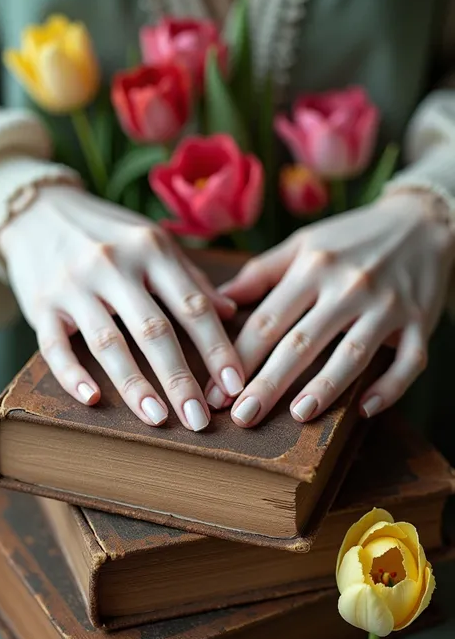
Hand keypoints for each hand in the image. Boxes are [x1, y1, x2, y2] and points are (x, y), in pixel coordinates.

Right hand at [0, 186, 244, 430]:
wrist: (38, 209)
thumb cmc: (108, 231)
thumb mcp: (154, 241)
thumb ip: (190, 277)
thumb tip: (231, 312)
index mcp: (151, 248)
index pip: (192, 305)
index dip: (217, 348)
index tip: (235, 385)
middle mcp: (113, 265)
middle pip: (153, 330)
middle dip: (180, 379)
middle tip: (199, 420)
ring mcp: (73, 285)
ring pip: (107, 342)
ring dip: (134, 386)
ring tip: (157, 418)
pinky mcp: (40, 303)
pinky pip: (54, 346)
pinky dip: (72, 375)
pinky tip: (92, 400)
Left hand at [216, 191, 454, 426]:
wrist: (421, 222)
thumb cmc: (350, 238)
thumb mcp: (304, 243)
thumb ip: (261, 272)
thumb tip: (219, 300)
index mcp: (312, 267)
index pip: (268, 320)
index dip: (238, 357)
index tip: (217, 392)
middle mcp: (348, 287)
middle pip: (302, 341)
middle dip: (269, 382)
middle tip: (242, 416)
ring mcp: (387, 306)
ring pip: (352, 354)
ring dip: (325, 388)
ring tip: (297, 416)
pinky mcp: (420, 322)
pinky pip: (408, 362)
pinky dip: (389, 388)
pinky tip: (365, 410)